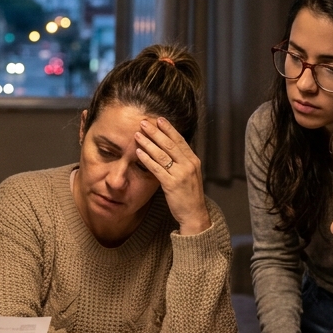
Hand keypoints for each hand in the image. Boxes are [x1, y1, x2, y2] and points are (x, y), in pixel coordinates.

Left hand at [134, 117, 209, 235]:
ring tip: (137, 134)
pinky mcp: (172, 184)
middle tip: (144, 122)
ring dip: (148, 143)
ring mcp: (181, 174)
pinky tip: (138, 152)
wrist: (194, 214)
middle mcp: (188, 164)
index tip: (159, 119)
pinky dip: (146, 159)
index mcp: (193, 161)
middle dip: (156, 132)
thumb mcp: (189, 175)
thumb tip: (171, 150)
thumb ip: (182, 162)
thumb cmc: (189, 195)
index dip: (169, 129)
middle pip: (170, 144)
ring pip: (162, 154)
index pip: (180, 140)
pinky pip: (157, 168)